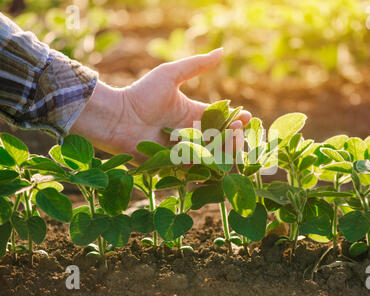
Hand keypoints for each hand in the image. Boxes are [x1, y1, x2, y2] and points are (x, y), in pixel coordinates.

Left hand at [70, 48, 250, 163]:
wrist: (118, 117)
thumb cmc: (141, 94)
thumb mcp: (170, 75)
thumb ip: (196, 65)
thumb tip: (222, 50)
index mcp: (193, 113)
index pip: (220, 118)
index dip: (235, 119)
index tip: (246, 117)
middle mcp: (191, 132)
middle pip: (220, 138)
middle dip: (234, 136)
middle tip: (240, 133)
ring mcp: (183, 149)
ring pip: (211, 154)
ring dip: (225, 151)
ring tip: (233, 146)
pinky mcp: (174, 163)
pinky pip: (195, 167)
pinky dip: (208, 165)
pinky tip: (218, 161)